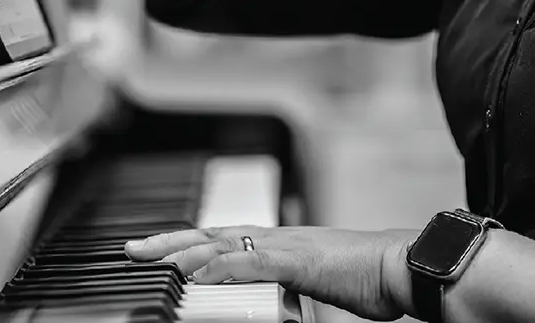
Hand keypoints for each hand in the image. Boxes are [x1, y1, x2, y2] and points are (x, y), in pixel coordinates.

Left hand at [125, 225, 418, 321]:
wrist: (404, 264)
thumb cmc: (370, 276)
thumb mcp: (317, 282)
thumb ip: (288, 286)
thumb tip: (274, 301)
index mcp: (281, 242)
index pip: (222, 237)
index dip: (186, 243)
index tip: (154, 251)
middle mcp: (278, 237)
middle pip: (210, 233)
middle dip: (167, 241)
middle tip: (129, 249)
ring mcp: (287, 246)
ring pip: (223, 243)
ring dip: (182, 251)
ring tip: (149, 260)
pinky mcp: (299, 262)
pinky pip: (252, 263)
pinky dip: (221, 267)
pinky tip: (197, 274)